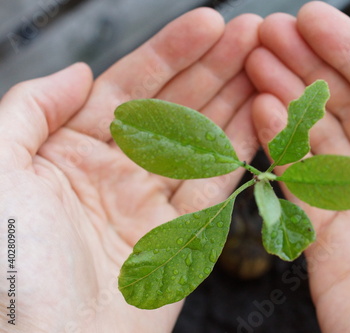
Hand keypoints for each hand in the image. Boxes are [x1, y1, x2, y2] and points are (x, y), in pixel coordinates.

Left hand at [0, 8, 260, 331]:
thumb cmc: (5, 269)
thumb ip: (30, 109)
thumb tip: (80, 70)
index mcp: (69, 149)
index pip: (130, 85)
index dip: (172, 51)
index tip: (208, 23)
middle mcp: (114, 171)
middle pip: (176, 106)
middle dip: (215, 66)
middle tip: (251, 34)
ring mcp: (150, 204)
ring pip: (204, 142)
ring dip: (235, 102)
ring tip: (265, 65)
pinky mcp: (179, 239)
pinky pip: (217, 187)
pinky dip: (241, 154)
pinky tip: (261, 120)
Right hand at [246, 2, 349, 331]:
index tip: (314, 21)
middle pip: (349, 109)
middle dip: (309, 67)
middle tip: (271, 33)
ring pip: (317, 140)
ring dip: (286, 98)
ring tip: (256, 63)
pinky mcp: (329, 242)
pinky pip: (298, 184)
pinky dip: (277, 147)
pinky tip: (261, 112)